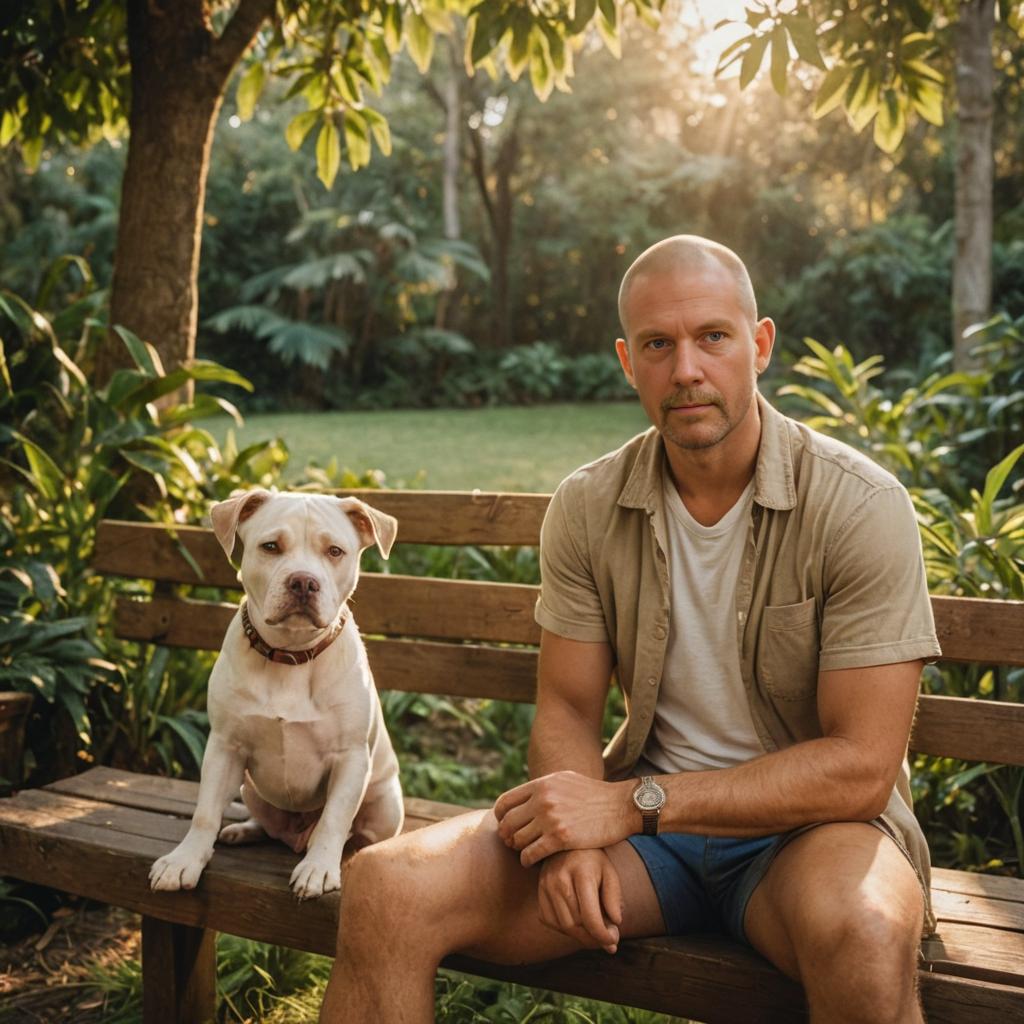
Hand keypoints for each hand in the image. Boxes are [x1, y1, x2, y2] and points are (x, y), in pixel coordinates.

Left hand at [493, 771, 632, 866]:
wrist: (621, 805)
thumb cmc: (593, 795)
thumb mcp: (565, 781)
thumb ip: (543, 788)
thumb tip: (524, 796)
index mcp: (541, 784)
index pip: (505, 802)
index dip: (501, 817)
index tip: (506, 826)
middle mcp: (543, 799)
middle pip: (507, 823)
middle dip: (507, 836)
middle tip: (513, 843)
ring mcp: (551, 818)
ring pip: (517, 840)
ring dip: (518, 849)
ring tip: (525, 852)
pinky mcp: (560, 838)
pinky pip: (530, 854)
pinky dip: (527, 860)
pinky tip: (532, 861)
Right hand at [537, 849, 622, 953]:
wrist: (568, 842)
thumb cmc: (593, 859)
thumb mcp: (609, 872)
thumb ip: (614, 898)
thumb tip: (615, 924)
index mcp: (581, 873)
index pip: (590, 917)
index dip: (602, 936)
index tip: (613, 941)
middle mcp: (560, 880)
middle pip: (576, 925)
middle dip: (593, 938)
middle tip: (608, 938)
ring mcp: (546, 885)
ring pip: (563, 926)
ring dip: (580, 936)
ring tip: (595, 931)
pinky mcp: (539, 891)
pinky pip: (550, 921)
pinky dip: (564, 928)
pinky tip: (577, 922)